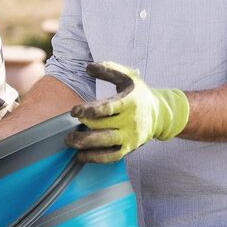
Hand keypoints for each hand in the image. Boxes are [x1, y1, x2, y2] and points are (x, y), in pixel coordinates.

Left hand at [65, 61, 188, 162]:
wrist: (159, 114)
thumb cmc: (138, 94)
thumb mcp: (127, 76)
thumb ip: (108, 70)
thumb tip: (88, 67)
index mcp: (130, 102)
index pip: (108, 108)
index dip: (89, 110)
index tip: (74, 111)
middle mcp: (131, 120)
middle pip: (104, 127)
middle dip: (84, 129)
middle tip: (67, 131)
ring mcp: (130, 136)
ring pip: (107, 143)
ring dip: (86, 144)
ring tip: (70, 142)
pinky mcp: (129, 147)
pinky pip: (112, 156)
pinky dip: (96, 158)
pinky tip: (81, 156)